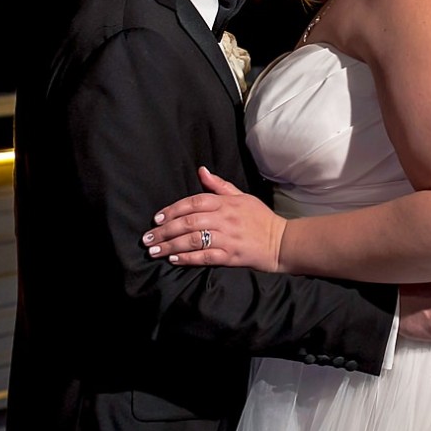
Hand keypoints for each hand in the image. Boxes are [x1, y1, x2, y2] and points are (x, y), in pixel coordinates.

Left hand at [144, 167, 286, 272]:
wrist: (282, 241)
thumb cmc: (260, 218)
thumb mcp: (242, 197)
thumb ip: (219, 186)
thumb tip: (201, 171)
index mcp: (226, 203)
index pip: (194, 202)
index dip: (172, 210)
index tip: (156, 219)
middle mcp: (225, 219)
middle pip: (189, 222)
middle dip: (165, 230)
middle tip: (148, 238)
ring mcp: (228, 238)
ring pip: (193, 240)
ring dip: (171, 246)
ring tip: (155, 251)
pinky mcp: (231, 256)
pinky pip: (205, 257)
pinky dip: (188, 258)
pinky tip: (174, 260)